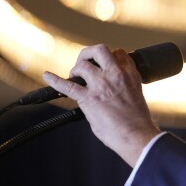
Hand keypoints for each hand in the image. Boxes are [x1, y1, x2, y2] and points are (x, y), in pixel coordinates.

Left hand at [43, 44, 160, 166]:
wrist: (136, 135)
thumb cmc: (138, 120)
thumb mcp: (136, 92)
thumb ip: (122, 84)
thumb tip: (108, 87)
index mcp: (130, 73)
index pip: (118, 53)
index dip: (109, 58)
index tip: (103, 65)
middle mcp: (115, 74)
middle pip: (99, 50)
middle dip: (89, 54)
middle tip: (85, 63)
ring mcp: (100, 84)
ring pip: (82, 65)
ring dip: (76, 70)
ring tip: (75, 78)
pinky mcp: (88, 98)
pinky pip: (67, 85)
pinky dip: (54, 80)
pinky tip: (47, 76)